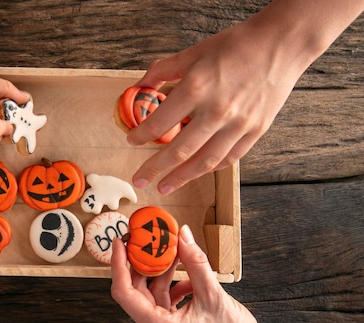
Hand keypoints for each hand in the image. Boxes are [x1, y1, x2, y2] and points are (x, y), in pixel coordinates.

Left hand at [110, 225, 262, 322]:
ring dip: (161, 275)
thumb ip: (195, 262)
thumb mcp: (213, 294)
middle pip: (136, 294)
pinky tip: (187, 279)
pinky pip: (162, 306)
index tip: (120, 244)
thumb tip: (182, 236)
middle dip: (142, 266)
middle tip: (146, 242)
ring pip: (150, 298)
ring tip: (173, 254)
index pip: (124, 293)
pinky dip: (171, 289)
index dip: (119, 265)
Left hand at [128, 18, 305, 193]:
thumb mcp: (193, 52)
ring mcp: (238, 124)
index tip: (131, 141)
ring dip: (181, 178)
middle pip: (179, 150)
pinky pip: (228, 158)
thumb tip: (141, 86)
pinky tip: (194, 173)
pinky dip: (209, 168)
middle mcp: (217, 110)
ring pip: (204, 161)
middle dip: (154, 168)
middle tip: (139, 180)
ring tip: (164, 186)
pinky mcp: (255, 131)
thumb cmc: (236, 46)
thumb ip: (163, 70)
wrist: (280, 44)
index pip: (160, 122)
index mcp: (197, 88)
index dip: (142, 136)